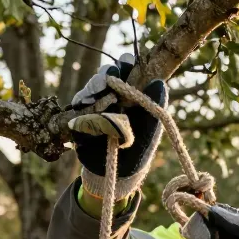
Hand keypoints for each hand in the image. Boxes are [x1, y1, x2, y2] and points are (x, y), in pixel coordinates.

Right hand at [67, 53, 166, 199]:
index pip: (129, 73)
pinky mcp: (81, 117)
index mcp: (132, 97)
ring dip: (94, 86)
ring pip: (92, 87)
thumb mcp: (150, 131)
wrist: (116, 176)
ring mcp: (96, 106)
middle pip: (107, 75)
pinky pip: (79, 103)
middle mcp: (113, 98)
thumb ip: (153, 107)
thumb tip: (159, 82)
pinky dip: (82, 101)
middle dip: (108, 73)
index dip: (126, 64)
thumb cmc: (138, 153)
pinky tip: (85, 102)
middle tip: (109, 76)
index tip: (126, 62)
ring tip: (99, 90)